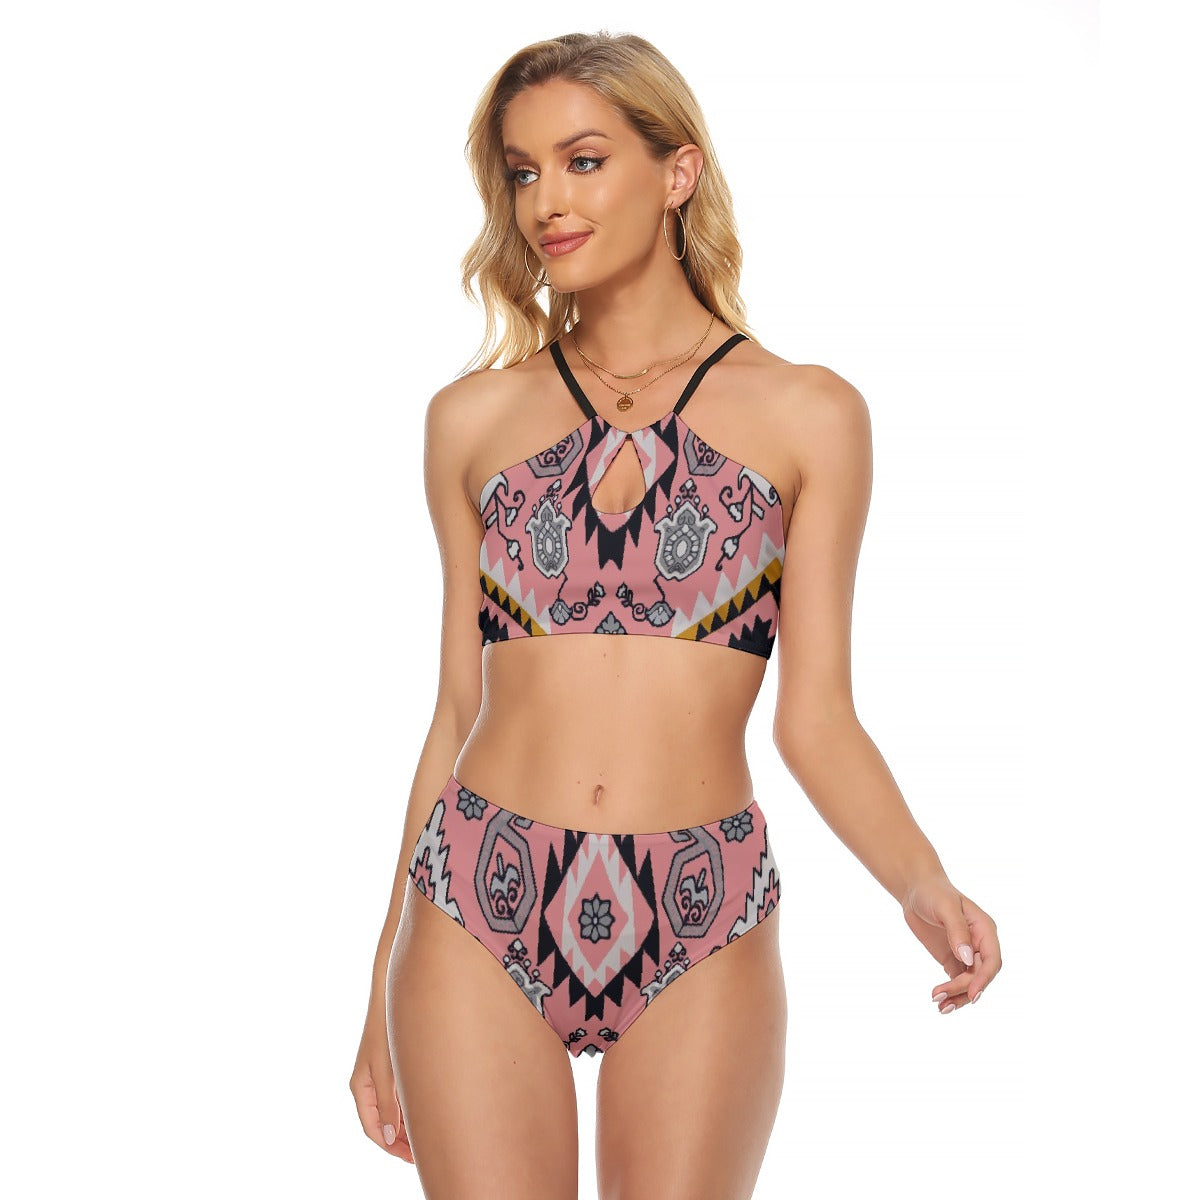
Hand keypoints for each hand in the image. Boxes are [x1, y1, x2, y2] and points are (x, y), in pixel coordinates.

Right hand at [348, 995, 413, 1162]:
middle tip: (424, 1153)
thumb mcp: (387, 1071)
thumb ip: (388, 1104)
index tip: (412, 1158)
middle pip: (383, 1123)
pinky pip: (398, 1096)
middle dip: (401, 1140)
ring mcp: (379, 1076)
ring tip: (429, 1137)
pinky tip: (426, 1113)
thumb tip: (390, 1137)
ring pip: (392, 1110)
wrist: (392, 996)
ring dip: (406, 1125)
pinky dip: (409, 1108)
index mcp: (360, 1088)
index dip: (391, 1147)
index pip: (373, 1129)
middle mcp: (368, 1085)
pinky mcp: (391, 1066)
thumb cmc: (386, 1030)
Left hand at [900, 874, 1001, 1013]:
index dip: (984, 979)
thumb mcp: (945, 907)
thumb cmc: (933, 892)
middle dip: (964, 989)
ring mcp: (967, 953)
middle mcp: (980, 944)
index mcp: (985, 930)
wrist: (915, 890)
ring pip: (970, 982)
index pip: (992, 960)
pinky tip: (939, 1001)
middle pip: (980, 975)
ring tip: (940, 1007)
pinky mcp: (953, 959)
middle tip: (941, 997)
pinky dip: (951, 993)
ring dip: (958, 996)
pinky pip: (957, 981)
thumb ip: (957, 931)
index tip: (972, 994)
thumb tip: (967, 957)